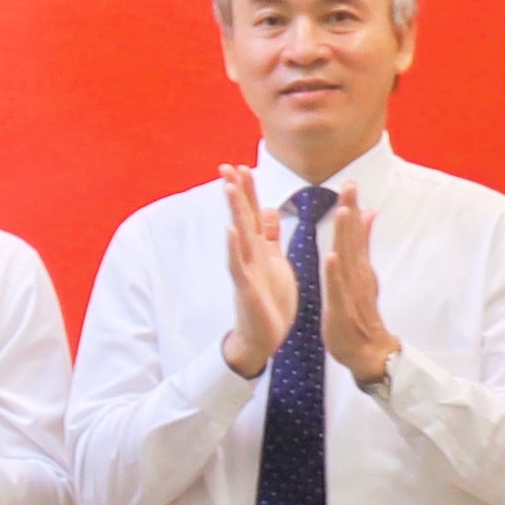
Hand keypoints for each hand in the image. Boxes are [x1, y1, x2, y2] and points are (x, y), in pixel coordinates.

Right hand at [213, 170, 296, 377]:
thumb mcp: (276, 262)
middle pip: (243, 217)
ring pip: (239, 235)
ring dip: (234, 211)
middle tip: (228, 167)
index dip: (248, 191)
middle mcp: (250, 254)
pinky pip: (238, 264)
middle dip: (237, 192)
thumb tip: (270, 210)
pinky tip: (230, 230)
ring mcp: (245, 269)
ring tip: (228, 187)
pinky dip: (233, 247)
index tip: (242, 166)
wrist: (265, 337)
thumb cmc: (271, 301)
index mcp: (260, 248)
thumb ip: (271, 237)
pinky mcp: (246, 287)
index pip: (253, 213)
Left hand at [317, 195, 399, 388]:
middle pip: (354, 238)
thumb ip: (364, 246)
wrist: (368, 353)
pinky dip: (336, 273)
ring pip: (348, 259)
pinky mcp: (342, 309)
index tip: (350, 181)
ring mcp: (351, 292)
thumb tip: (368, 215)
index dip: (352, 206)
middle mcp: (358, 275)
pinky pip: (339, 290)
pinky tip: (333, 257)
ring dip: (347, 236)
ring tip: (344, 211)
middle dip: (351, 210)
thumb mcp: (363, 276)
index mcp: (359, 267)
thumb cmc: (359, 314)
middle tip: (350, 184)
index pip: (355, 233)